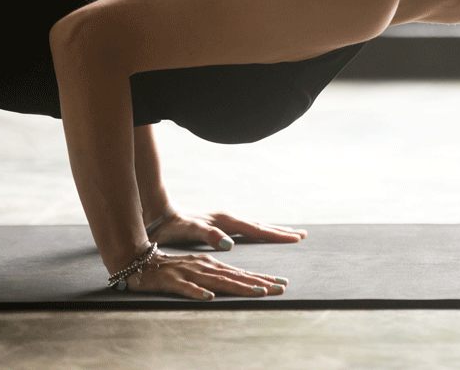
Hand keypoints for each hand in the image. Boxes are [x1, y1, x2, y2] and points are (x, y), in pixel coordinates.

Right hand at [126, 251, 289, 300]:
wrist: (139, 260)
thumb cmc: (172, 267)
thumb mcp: (198, 269)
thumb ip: (219, 276)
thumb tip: (243, 283)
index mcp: (212, 264)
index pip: (242, 273)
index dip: (262, 278)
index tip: (283, 284)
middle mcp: (204, 267)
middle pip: (236, 277)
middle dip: (260, 283)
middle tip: (281, 288)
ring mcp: (188, 273)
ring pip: (217, 281)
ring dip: (238, 287)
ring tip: (258, 292)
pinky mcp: (171, 281)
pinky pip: (185, 288)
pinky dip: (197, 292)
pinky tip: (208, 297)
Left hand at [148, 208, 306, 250]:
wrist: (157, 216)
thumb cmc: (172, 227)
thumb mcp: (190, 231)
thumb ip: (209, 236)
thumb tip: (230, 244)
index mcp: (225, 221)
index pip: (257, 229)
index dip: (276, 235)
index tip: (296, 238)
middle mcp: (227, 219)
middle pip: (260, 226)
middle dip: (280, 232)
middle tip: (302, 235)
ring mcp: (223, 221)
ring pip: (253, 226)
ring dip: (270, 231)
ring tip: (286, 234)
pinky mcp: (217, 225)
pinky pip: (244, 230)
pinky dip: (257, 232)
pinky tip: (257, 235)